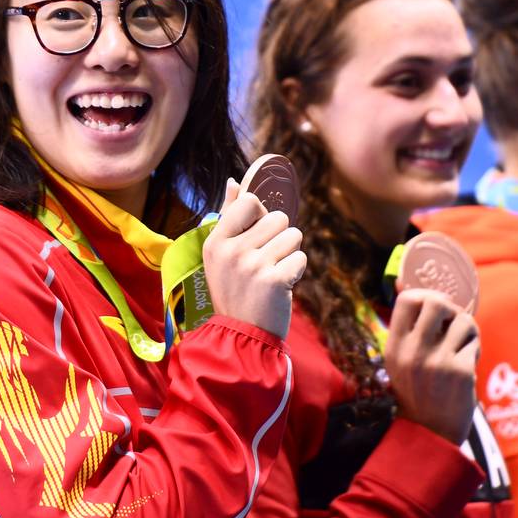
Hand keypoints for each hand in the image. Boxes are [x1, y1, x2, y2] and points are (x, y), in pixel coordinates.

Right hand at [201, 178, 305, 338]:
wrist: (243, 335)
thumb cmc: (235, 290)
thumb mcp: (222, 254)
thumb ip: (229, 215)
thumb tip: (234, 181)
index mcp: (216, 241)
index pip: (250, 201)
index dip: (261, 216)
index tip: (256, 237)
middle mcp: (232, 251)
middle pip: (278, 217)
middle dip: (279, 238)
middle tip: (265, 263)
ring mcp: (252, 265)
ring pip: (293, 235)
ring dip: (289, 255)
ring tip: (272, 274)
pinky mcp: (274, 280)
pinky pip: (300, 258)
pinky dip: (296, 273)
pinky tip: (280, 287)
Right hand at [384, 288, 479, 444]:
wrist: (430, 434)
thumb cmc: (417, 390)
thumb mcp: (401, 358)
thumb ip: (406, 325)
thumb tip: (402, 280)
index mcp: (394, 346)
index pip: (408, 299)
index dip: (426, 295)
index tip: (435, 310)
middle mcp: (412, 352)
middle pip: (436, 300)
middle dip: (451, 307)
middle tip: (452, 323)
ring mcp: (436, 361)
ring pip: (463, 319)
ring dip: (468, 330)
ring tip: (463, 346)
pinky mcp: (459, 371)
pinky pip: (473, 342)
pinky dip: (474, 350)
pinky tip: (467, 365)